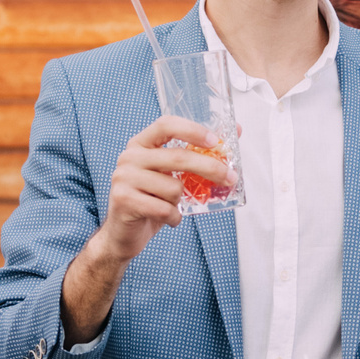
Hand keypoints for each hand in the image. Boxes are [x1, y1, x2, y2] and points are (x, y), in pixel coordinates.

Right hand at [60, 116, 231, 342]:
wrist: (123, 234)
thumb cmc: (153, 200)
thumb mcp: (173, 174)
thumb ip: (197, 154)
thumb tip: (236, 130)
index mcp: (141, 144)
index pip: (167, 124)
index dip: (193, 130)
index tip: (215, 142)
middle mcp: (129, 157)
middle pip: (178, 157)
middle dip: (210, 168)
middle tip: (230, 178)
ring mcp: (123, 178)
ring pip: (174, 188)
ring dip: (181, 202)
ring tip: (171, 206)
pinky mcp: (124, 200)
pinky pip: (164, 209)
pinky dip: (173, 218)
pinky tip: (167, 219)